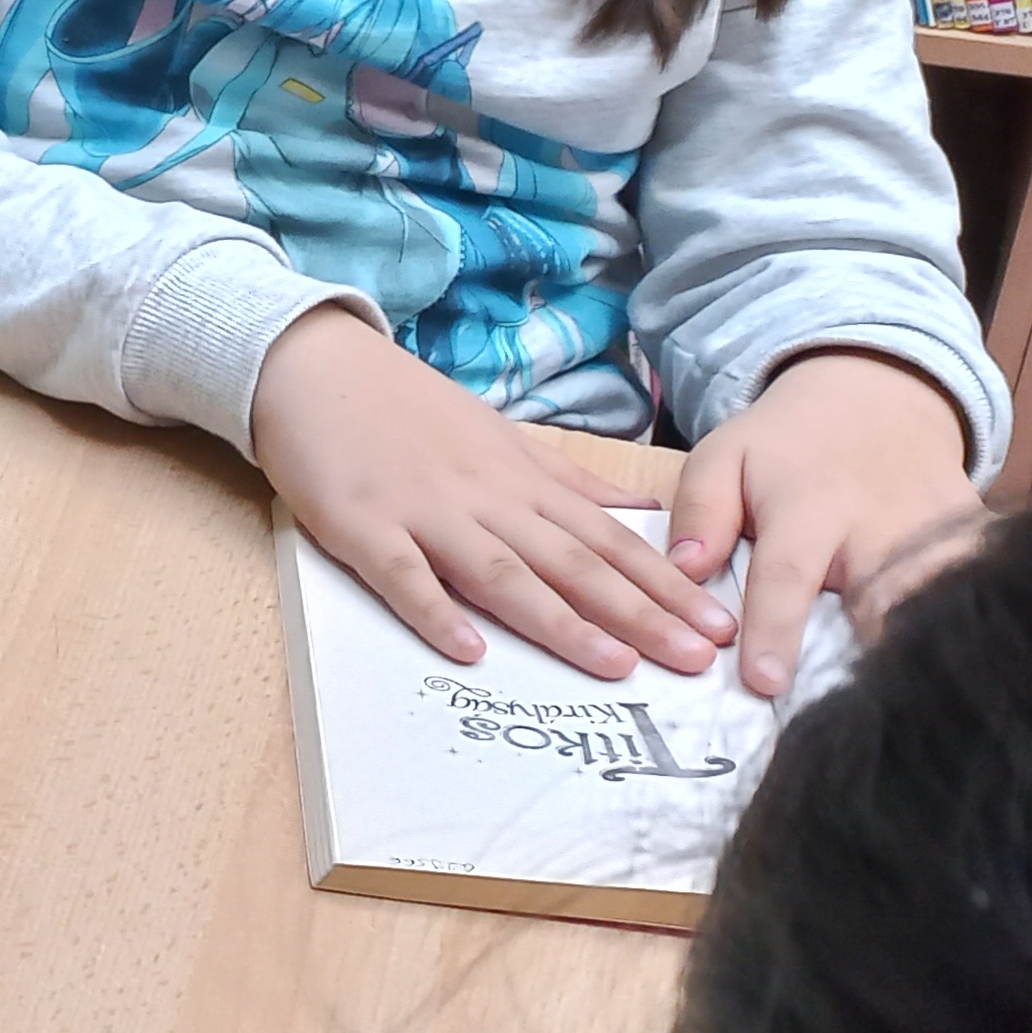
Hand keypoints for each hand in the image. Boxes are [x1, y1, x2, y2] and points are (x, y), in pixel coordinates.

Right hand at [252, 306, 724, 678]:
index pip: (609, 540)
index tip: (718, 624)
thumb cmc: (403, 407)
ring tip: (615, 666)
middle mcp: (486, 498)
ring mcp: (425, 513)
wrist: (313, 366)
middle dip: (641, 614)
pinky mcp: (362, 526)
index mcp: (522, 480)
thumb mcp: (499, 435)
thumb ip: (568, 480)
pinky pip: (404, 576)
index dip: (667, 585)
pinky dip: (436, 612)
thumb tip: (640, 511)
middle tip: (696, 658)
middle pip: (573, 563)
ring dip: (561, 622)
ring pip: (503, 574)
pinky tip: (469, 650)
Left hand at [670, 349, 986, 695]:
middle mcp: (878, 527)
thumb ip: (700, 511)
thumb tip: (686, 569)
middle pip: (878, 604)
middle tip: (846, 714)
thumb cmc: (786, 444)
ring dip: (918, 650)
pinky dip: (964, 628)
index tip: (765, 684)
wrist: (880, 396)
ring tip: (901, 705)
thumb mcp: (725, 456)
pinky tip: (952, 671)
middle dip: (865, 658)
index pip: (788, 577)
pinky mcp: (974, 540)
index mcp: (808, 507)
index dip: (777, 630)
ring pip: (933, 605)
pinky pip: (974, 592)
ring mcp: (936, 534)